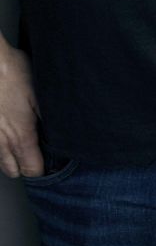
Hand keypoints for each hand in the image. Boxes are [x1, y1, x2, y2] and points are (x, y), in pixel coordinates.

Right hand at [0, 44, 41, 177]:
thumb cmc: (13, 74)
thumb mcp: (40, 93)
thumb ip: (48, 117)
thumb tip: (60, 133)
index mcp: (21, 136)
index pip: (32, 170)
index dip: (42, 168)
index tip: (49, 161)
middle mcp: (3, 142)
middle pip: (15, 171)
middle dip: (26, 167)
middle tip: (36, 154)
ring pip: (1, 162)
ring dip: (12, 159)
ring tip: (22, 146)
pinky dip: (0, 148)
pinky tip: (7, 136)